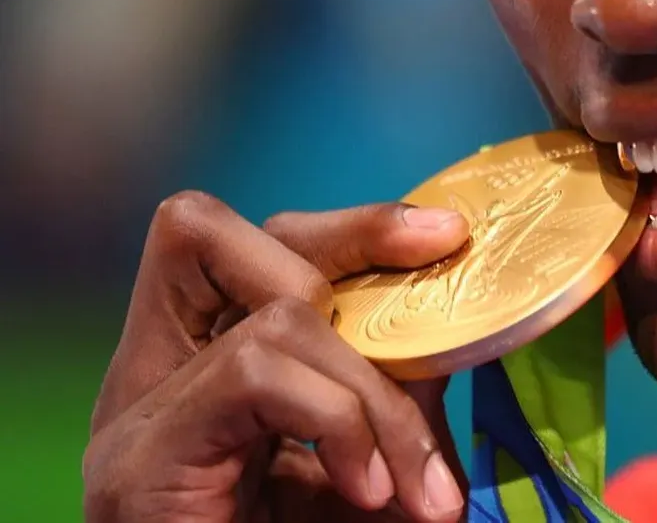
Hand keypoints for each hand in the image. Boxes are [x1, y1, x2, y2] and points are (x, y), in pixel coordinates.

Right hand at [83, 191, 470, 522]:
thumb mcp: (368, 471)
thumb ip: (394, 405)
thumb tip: (455, 343)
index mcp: (208, 362)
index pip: (263, 245)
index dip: (353, 228)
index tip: (445, 234)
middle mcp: (160, 370)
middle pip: (235, 234)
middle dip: (352, 245)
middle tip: (439, 295)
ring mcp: (141, 411)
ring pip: (274, 314)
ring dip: (376, 396)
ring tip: (418, 487)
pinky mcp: (141, 458)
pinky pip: (254, 374)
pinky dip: (337, 422)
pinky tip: (365, 490)